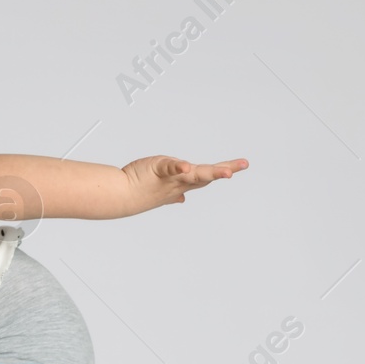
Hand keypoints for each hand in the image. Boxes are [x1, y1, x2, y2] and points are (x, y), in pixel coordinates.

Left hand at [121, 155, 247, 210]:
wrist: (121, 195)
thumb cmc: (139, 188)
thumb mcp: (161, 190)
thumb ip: (173, 191)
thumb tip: (181, 199)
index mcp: (182, 183)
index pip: (206, 177)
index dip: (223, 172)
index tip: (242, 165)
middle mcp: (180, 181)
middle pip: (206, 176)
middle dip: (225, 171)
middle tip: (244, 164)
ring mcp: (170, 177)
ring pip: (193, 174)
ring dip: (210, 173)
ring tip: (224, 172)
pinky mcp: (158, 169)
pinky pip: (169, 167)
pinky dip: (177, 167)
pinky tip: (185, 166)